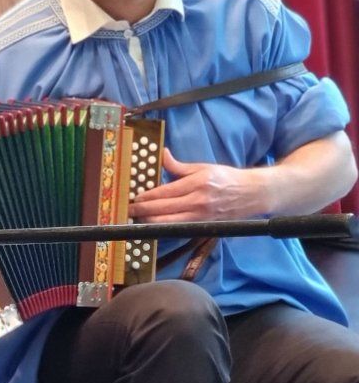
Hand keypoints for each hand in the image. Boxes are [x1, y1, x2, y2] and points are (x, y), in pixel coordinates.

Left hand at [128, 148, 266, 222]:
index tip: (134, 197)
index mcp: (197, 183)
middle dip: (143, 211)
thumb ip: (179, 166)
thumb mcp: (203, 167)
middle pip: (164, 209)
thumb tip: (162, 155)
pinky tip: (154, 226)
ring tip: (138, 218)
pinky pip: (180, 228)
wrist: (252, 194)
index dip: (147, 197)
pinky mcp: (204, 225)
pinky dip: (165, 228)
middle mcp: (199, 201)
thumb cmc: (226, 178)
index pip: (165, 192)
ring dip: (151, 222)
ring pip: (170, 223)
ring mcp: (201, 216)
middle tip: (129, 210)